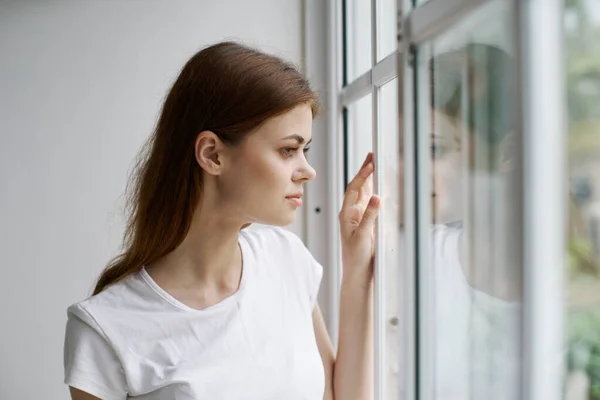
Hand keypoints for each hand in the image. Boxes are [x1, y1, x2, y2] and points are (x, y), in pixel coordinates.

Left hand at [338, 152, 379, 287]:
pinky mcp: (365, 223)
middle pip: (357, 187)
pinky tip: (377, 184)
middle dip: (364, 170)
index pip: (354, 189)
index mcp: (346, 214)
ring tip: (374, 164)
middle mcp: (350, 213)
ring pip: (363, 193)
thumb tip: (377, 197)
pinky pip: (369, 202)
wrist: (357, 273)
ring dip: (368, 178)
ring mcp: (357, 217)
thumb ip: (369, 216)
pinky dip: (373, 190)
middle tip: (372, 155)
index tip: (371, 163)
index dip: (362, 174)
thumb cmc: (356, 257)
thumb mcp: (363, 236)